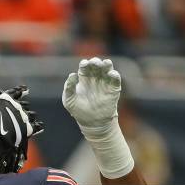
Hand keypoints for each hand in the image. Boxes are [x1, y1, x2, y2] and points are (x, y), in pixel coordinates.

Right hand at [0, 91, 41, 150]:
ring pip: (31, 114)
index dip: (19, 90)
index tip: (25, 88)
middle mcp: (16, 106)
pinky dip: (38, 126)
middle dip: (24, 105)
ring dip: (31, 115)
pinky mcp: (27, 128)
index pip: (14, 92)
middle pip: (24, 105)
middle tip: (27, 105)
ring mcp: (23, 117)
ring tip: (33, 116)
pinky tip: (40, 126)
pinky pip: (36, 126)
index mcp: (5, 99)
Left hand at [62, 57, 133, 178]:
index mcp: (84, 79)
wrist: (92, 122)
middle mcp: (95, 78)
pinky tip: (111, 73)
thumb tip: (72, 74)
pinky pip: (115, 79)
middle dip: (96, 62)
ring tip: (105, 63)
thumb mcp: (69, 100)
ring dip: (107, 65)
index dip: (85, 64)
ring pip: (107, 69)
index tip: (84, 64)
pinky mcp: (114, 89)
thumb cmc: (78, 110)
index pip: (85, 67)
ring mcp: (105, 82)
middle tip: (94, 62)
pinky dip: (114, 75)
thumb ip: (68, 87)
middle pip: (96, 66)